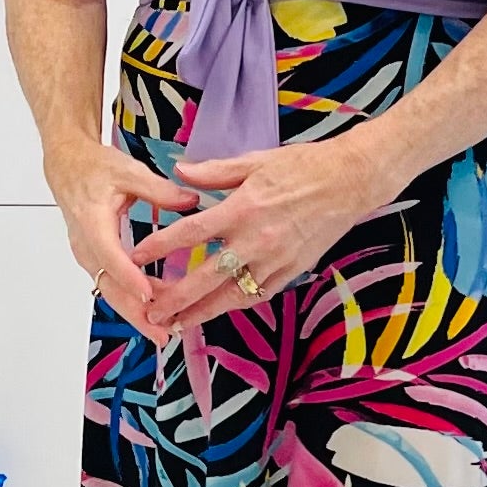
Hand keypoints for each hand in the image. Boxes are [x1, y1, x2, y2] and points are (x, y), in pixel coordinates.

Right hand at [48, 135, 198, 347]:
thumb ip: (159, 188)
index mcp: (91, 220)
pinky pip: (111, 284)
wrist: (67, 166)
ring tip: (164, 329)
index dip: (129, 276)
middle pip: (108, 285)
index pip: (109, 254)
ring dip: (135, 310)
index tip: (149, 294)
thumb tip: (191, 200)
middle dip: (134, 311)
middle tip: (161, 331)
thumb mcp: (128, 171)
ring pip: (110, 290)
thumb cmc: (94, 167)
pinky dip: (131, 299)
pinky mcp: (93, 259)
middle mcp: (85, 244)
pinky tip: (155, 309)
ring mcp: (87, 255)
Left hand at [131, 129, 396, 330]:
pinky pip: (258, 294)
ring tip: (177, 325)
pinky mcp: (292, 270)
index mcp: (243, 208)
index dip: (160, 248)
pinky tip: (217, 312)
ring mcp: (276, 260)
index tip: (136, 258)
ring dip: (202, 313)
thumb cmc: (304, 166)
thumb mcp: (255, 161)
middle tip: (150, 313)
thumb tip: (179, 171)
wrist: (350, 182)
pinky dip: (235, 305)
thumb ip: (214, 171)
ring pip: (232, 295)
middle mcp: (257, 240)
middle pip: (206, 277)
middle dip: (175, 298)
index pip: (191, 233)